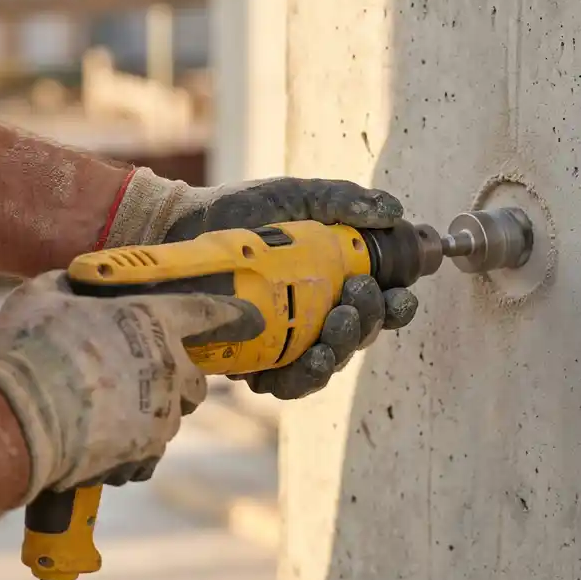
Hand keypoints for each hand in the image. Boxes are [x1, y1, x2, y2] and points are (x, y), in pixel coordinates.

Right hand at [0, 271, 263, 501]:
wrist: (15, 419)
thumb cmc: (28, 349)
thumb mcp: (42, 296)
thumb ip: (68, 286)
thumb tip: (71, 284)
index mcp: (153, 321)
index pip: (207, 313)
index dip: (232, 315)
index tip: (252, 319)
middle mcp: (169, 367)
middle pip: (195, 380)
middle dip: (177, 381)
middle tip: (136, 379)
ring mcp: (161, 414)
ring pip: (169, 419)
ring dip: (147, 418)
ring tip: (100, 416)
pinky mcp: (144, 453)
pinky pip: (147, 455)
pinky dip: (128, 453)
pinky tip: (94, 446)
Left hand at [101, 171, 419, 398]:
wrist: (179, 229)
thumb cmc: (241, 212)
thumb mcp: (295, 197)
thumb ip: (342, 201)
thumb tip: (392, 212)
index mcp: (334, 278)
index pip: (379, 300)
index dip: (397, 303)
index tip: (401, 292)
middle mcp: (316, 314)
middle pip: (362, 333)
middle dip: (371, 318)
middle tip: (359, 291)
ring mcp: (287, 341)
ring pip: (333, 361)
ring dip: (346, 346)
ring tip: (339, 320)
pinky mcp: (257, 362)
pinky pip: (291, 382)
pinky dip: (309, 374)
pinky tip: (316, 357)